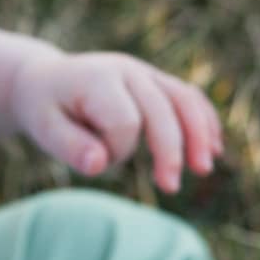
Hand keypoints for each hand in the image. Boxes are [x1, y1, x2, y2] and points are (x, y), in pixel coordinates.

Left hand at [9, 46, 223, 189]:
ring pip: (184, 99)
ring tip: (205, 169)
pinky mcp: (156, 81)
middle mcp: (126, 70)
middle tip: (169, 188)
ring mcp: (144, 73)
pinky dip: (204, 121)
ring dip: (199, 134)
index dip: (116, 149)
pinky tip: (215, 148)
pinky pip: (188, 98)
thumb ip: (70, 147)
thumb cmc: (45, 109)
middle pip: (162, 109)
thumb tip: (98, 164)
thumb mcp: (44, 129)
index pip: (124, 121)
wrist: (45, 80)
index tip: (96, 158)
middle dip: (170, 149)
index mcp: (97, 79)